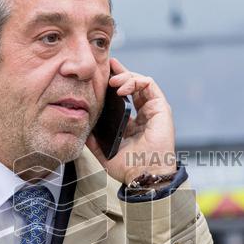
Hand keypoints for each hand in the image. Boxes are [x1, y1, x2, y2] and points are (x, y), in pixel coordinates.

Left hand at [85, 57, 176, 185]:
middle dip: (119, 73)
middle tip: (106, 69)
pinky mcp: (161, 108)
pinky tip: (122, 88)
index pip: (124, 97)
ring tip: (112, 81)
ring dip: (126, 76)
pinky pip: (149, 84)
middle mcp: (144, 114)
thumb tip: (82, 128)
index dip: (113, 84)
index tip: (101, 77)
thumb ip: (94, 140)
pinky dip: (135, 81)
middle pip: (133, 85)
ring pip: (141, 82)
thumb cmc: (128, 167)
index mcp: (133, 123)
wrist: (143, 174)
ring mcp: (153, 110)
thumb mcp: (104, 151)